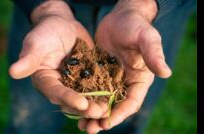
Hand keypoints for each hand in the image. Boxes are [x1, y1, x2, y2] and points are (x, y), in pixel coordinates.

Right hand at [9, 1, 106, 118]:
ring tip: (108, 110)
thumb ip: (29, 58)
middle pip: (72, 101)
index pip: (56, 93)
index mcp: (46, 81)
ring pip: (85, 97)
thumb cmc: (47, 31)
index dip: (68, 99)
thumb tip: (12, 71)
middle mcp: (60, 86)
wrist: (63, 25)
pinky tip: (115, 97)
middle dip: (86, 107)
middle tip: (99, 112)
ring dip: (96, 105)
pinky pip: (96, 87)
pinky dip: (104, 93)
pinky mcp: (88, 77)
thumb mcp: (37, 42)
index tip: (82, 104)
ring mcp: (75, 83)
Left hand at [78, 0, 171, 132]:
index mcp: (139, 80)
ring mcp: (110, 79)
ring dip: (92, 113)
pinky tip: (73, 106)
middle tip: (90, 129)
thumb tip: (166, 72)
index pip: (131, 102)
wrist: (119, 18)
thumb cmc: (136, 26)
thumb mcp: (146, 38)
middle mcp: (125, 83)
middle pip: (115, 106)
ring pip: (101, 101)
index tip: (107, 123)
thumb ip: (153, 54)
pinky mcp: (98, 73)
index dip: (120, 114)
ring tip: (81, 124)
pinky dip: (84, 99)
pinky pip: (91, 89)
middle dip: (103, 119)